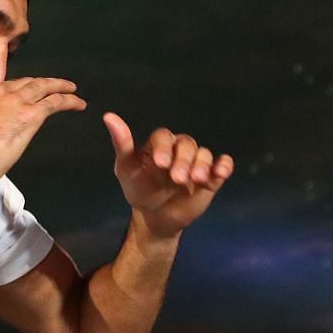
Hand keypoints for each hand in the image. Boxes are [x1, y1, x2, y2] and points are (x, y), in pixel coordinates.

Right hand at [0, 78, 87, 191]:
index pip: (9, 86)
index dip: (22, 89)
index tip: (28, 93)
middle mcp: (0, 92)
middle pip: (29, 82)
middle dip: (44, 83)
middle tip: (55, 85)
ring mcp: (16, 101)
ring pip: (44, 87)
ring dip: (60, 87)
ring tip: (71, 89)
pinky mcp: (30, 114)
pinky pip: (55, 102)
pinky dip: (69, 100)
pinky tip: (77, 103)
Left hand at [103, 114, 233, 236]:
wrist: (156, 216)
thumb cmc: (139, 189)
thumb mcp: (126, 168)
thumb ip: (122, 143)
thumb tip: (108, 116)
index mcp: (159, 144)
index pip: (164, 137)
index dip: (163, 148)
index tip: (160, 164)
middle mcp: (179, 149)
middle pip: (186, 144)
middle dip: (183, 160)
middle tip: (177, 179)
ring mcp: (196, 162)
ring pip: (204, 153)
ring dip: (202, 164)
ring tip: (197, 179)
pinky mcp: (211, 176)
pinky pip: (223, 165)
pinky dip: (224, 166)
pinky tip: (220, 173)